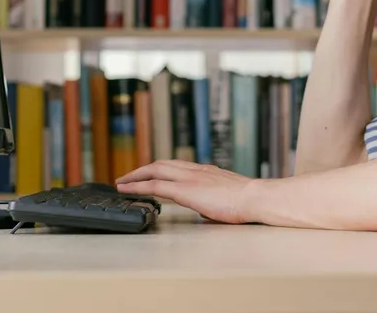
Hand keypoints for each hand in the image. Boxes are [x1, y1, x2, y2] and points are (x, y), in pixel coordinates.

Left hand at [116, 160, 255, 224]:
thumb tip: (206, 212)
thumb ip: (213, 202)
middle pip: (161, 164)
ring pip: (155, 170)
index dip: (160, 169)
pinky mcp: (185, 189)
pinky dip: (138, 186)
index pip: (177, 166)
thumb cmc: (247, 202)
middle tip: (127, 176)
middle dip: (142, 169)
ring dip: (136, 175)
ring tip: (122, 182)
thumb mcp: (227, 198)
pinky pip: (155, 185)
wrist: (254, 198)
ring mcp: (189, 177)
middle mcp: (195, 170)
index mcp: (206, 172)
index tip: (150, 174)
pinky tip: (128, 189)